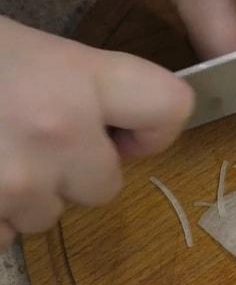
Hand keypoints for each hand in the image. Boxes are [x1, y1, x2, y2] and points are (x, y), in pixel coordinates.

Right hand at [0, 17, 192, 248]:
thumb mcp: (24, 48)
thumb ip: (83, 87)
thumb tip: (122, 130)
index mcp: (76, 78)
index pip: (170, 108)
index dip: (154, 125)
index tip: (127, 128)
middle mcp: (55, 134)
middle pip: (106, 184)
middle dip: (75, 170)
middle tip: (27, 135)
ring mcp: (13, 185)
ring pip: (51, 215)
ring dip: (26, 193)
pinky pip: (3, 236)